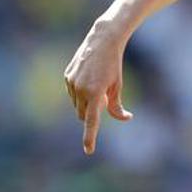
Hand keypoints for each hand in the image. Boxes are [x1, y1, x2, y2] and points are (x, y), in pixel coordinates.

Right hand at [63, 22, 131, 154]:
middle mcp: (80, 89)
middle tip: (103, 98)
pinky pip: (72, 93)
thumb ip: (117, 106)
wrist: (102, 40)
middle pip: (83, 115)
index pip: (91, 121)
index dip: (90, 137)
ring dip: (86, 102)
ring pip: (77, 105)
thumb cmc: (114, 65)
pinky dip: (80, 93)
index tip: (88, 150)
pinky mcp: (67, 76)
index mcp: (95, 93)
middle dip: (91, 113)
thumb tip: (125, 118)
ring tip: (97, 84)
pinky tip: (89, 78)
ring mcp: (71, 82)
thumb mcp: (118, 86)